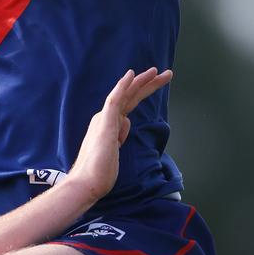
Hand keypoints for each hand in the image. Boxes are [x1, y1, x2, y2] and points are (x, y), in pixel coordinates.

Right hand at [69, 68, 172, 200]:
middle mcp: (106, 117)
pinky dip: (123, 86)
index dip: (143, 92)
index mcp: (109, 124)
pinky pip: (115, 99)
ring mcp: (105, 119)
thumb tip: (126, 121)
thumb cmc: (99, 172)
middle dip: (148, 84)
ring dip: (141, 81)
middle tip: (166, 74)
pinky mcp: (105, 123)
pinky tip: (131, 75)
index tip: (155, 84)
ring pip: (126, 94)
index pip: (129, 103)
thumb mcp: (115, 151)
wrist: (86, 183)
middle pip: (131, 96)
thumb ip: (120, 135)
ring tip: (156, 71)